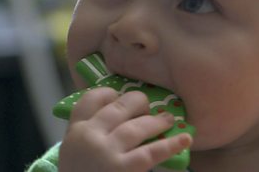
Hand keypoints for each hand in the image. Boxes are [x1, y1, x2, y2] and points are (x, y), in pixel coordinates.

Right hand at [58, 87, 192, 171]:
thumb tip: (122, 119)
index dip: (108, 93)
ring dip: (156, 121)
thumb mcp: (74, 154)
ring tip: (169, 120)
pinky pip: (150, 152)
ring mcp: (106, 152)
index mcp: (75, 131)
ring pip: (136, 127)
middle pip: (118, 107)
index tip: (119, 96)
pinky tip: (184, 140)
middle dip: (137, 103)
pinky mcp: (122, 169)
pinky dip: (170, 145)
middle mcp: (89, 137)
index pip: (90, 100)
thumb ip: (90, 136)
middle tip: (148, 107)